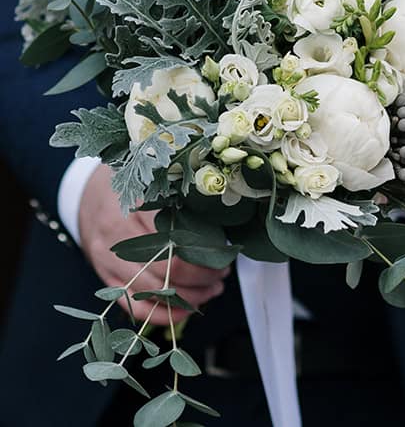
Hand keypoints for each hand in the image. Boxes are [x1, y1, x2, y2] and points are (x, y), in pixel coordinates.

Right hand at [79, 164, 228, 325]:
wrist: (85, 193)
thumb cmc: (129, 186)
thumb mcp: (154, 184)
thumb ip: (181, 204)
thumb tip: (220, 230)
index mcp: (135, 207)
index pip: (176, 240)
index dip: (205, 253)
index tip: (225, 254)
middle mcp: (117, 236)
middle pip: (167, 271)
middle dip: (201, 278)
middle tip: (221, 274)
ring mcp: (107, 261)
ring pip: (153, 293)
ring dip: (188, 298)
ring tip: (211, 290)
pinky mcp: (104, 278)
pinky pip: (134, 306)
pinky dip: (161, 315)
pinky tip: (184, 310)